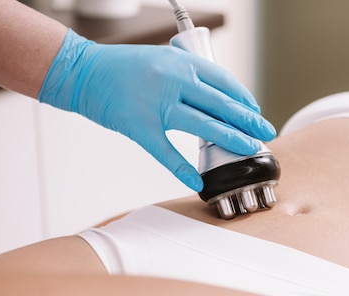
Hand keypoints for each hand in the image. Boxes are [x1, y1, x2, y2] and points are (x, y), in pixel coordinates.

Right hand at [39, 29, 275, 190]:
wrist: (81, 71)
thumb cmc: (121, 67)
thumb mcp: (161, 61)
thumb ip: (187, 77)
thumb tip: (216, 100)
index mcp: (180, 62)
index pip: (224, 81)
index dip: (244, 99)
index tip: (255, 112)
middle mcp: (173, 80)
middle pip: (222, 103)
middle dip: (248, 120)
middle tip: (266, 132)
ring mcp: (157, 104)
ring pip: (204, 125)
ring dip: (231, 138)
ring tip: (250, 149)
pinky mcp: (139, 126)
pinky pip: (166, 153)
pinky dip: (183, 170)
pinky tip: (198, 182)